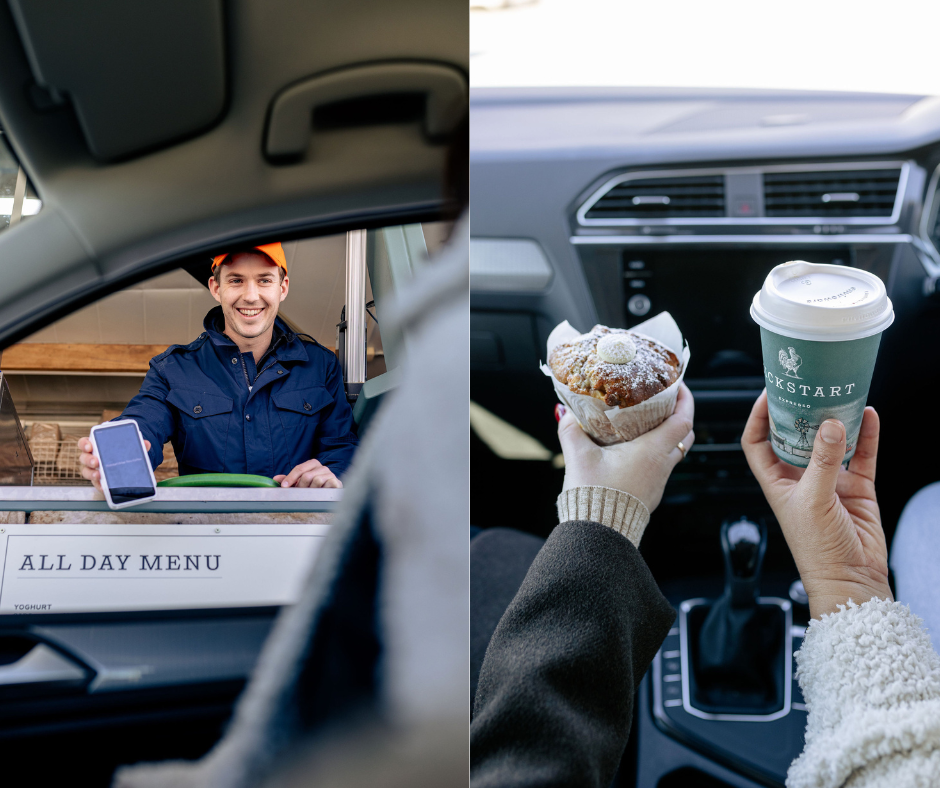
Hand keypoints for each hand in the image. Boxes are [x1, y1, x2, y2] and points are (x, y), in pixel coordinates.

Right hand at [78, 436, 150, 493]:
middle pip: (84, 458)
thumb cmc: (121, 453)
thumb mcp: (128, 447)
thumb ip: (136, 444)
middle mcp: (91, 458)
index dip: (84, 444)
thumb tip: (146, 444)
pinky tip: (104, 486)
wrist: (124, 465)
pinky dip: (99, 485)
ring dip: (91, 473)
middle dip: (89, 460)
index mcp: (95, 446)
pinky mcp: (98, 481)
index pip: (84, 443)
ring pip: (86, 471)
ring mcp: (93, 470)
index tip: (90, 446)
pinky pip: (96, 484)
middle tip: (96, 462)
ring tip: (99, 475)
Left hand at [274, 459, 342, 488]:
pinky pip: (327, 485)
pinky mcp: (337, 482)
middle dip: (301, 486)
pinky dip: (323, 491)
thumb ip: (288, 480)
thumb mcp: (299, 483)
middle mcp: (323, 467)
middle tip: (301, 493)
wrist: (331, 493)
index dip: (291, 477)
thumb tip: (275, 478)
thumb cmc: (313, 487)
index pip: (300, 468)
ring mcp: (331, 474)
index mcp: (313, 464)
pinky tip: (322, 493)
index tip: (284, 486)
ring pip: (317, 481)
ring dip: (312, 490)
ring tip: (312, 494)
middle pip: (307, 476)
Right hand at [556, 382, 694, 512]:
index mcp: (652, 452)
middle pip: (684, 435)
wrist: (598, 534)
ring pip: (673, 452)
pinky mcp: (651, 494)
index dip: (685, 400)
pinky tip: (633, 450)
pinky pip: (661, 467)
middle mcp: (661, 466)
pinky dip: (655, 453)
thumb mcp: (578, 456)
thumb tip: (564, 412)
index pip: (683, 420)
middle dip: (679, 414)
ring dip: (667, 435)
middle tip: (665, 400)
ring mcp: (659, 482)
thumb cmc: (594, 495)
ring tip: (647, 422)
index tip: (678, 385)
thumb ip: (570, 430)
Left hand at [741, 390, 891, 619]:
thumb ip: (822, 462)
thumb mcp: (813, 501)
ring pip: (831, 440)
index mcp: (776, 481)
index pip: (757, 442)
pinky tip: (870, 414)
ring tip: (841, 394)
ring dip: (836, 419)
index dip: (759, 417)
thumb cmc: (817, 550)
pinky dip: (867, 434)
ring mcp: (829, 480)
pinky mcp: (857, 486)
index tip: (770, 393)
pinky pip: (862, 453)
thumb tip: (831, 425)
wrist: (852, 580)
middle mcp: (800, 478)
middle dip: (802, 412)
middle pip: (796, 435)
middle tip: (810, 386)